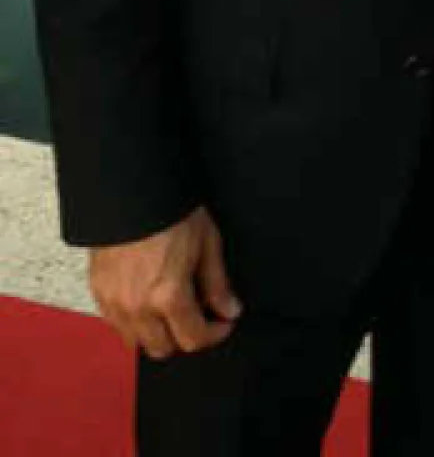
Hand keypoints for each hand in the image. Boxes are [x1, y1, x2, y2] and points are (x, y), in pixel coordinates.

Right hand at [89, 206, 241, 359]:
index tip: (223, 322)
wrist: (130, 189)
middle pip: (163, 349)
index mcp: (168, 295)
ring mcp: (114, 303)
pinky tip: (147, 299)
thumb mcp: (207, 242)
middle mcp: (138, 307)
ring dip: (156, 333)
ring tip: (171, 307)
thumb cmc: (170, 210)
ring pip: (137, 342)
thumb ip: (217, 283)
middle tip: (198, 315)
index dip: (215, 334)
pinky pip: (117, 325)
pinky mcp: (99, 293)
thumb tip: (229, 309)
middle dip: (185, 337)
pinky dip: (134, 321)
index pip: (193, 339)